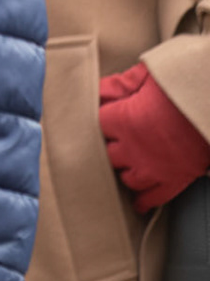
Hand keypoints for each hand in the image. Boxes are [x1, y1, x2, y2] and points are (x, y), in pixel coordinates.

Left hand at [98, 62, 209, 211]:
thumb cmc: (184, 85)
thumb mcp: (150, 76)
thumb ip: (122, 83)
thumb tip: (101, 89)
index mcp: (122, 119)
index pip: (96, 124)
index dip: (101, 121)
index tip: (104, 119)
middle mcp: (133, 147)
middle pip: (108, 155)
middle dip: (113, 148)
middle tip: (117, 145)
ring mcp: (153, 166)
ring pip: (128, 178)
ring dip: (127, 172)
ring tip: (129, 167)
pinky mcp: (175, 179)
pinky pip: (155, 197)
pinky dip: (146, 201)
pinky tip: (139, 204)